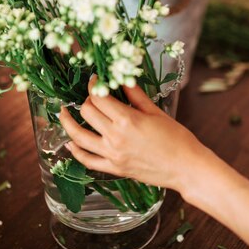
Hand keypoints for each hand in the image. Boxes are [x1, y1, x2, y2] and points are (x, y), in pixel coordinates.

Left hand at [59, 76, 204, 191]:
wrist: (185, 167)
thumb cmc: (176, 138)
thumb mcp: (156, 112)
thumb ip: (135, 95)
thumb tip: (122, 78)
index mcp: (127, 119)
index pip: (99, 97)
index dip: (94, 85)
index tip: (95, 79)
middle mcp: (115, 137)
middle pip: (87, 113)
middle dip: (86, 100)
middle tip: (91, 96)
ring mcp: (112, 155)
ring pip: (79, 137)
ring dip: (68, 123)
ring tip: (63, 113)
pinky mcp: (114, 169)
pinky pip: (88, 160)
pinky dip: (76, 151)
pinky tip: (70, 142)